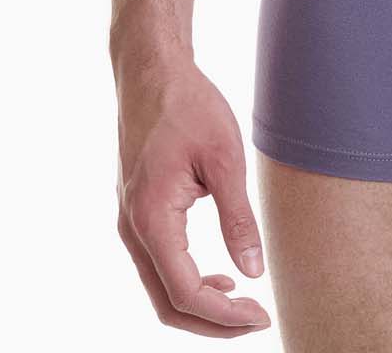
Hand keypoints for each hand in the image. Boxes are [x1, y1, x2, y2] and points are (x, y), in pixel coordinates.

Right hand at [115, 53, 271, 334]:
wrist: (151, 71)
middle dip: (212, 321)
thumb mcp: (225, 159)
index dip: (223, 315)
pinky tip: (221, 275)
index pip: (184, 292)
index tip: (261, 316)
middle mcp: (133, 228)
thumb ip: (238, 219)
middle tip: (257, 319)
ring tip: (244, 301)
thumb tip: (253, 272)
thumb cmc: (189, 105)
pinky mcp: (136, 212)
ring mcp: (130, 221)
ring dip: (200, 304)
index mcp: (152, 217)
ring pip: (160, 287)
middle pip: (167, 303)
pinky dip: (188, 281)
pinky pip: (158, 264)